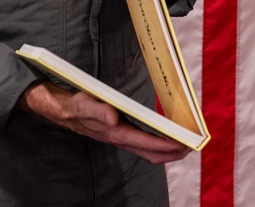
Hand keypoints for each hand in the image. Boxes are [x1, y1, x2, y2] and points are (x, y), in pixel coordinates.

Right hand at [18, 82, 191, 163]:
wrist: (60, 109)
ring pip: (148, 151)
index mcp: (114, 133)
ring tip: (185, 143)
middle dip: (173, 152)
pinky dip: (157, 144)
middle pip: (151, 153)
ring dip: (167, 150)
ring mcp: (119, 138)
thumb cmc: (75, 105)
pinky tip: (165, 137)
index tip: (185, 143)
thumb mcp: (84, 102)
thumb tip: (113, 117)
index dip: (167, 145)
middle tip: (193, 145)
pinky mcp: (119, 133)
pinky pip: (142, 144)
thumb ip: (97, 109)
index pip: (146, 143)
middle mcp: (119, 138)